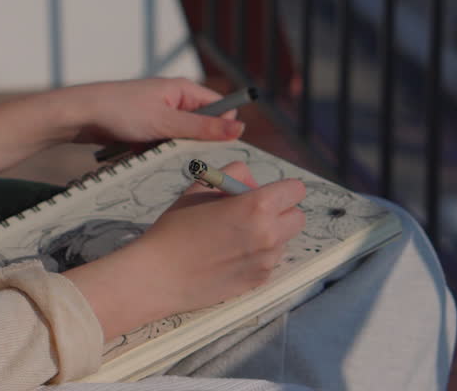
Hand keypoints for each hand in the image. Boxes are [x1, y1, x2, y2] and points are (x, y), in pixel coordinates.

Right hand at [63, 163, 306, 338]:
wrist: (159, 275)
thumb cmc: (176, 227)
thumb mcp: (201, 187)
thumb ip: (234, 175)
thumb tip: (253, 183)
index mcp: (257, 206)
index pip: (296, 190)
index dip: (281, 189)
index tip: (265, 193)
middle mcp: (269, 234)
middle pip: (297, 217)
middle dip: (281, 212)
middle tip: (253, 214)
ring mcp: (267, 261)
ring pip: (284, 240)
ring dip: (269, 235)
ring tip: (235, 237)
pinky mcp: (259, 280)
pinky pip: (270, 260)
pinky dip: (258, 255)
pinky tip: (230, 256)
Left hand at [68, 78, 245, 145]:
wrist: (78, 115)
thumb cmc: (120, 111)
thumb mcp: (166, 123)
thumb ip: (203, 128)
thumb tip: (240, 127)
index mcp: (182, 89)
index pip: (220, 107)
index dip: (222, 128)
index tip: (216, 149)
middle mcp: (172, 99)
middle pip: (199, 127)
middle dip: (190, 144)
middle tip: (176, 152)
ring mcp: (157, 113)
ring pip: (178, 139)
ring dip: (168, 150)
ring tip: (151, 150)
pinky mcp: (143, 127)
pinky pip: (159, 144)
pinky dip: (152, 151)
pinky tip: (138, 153)